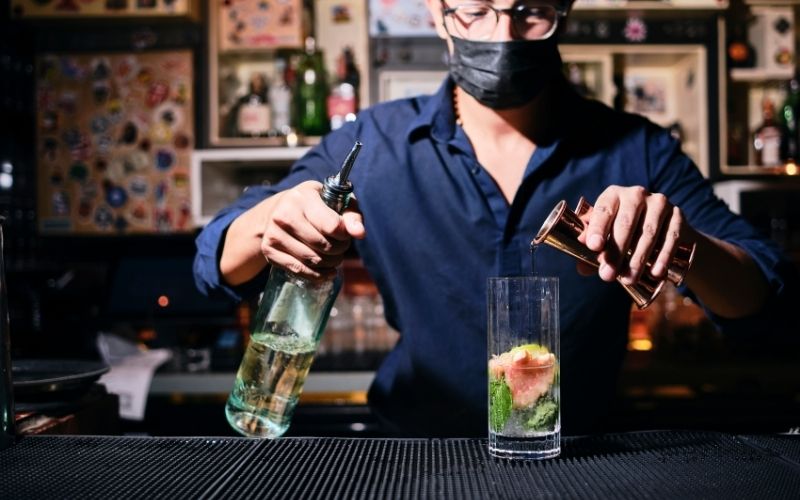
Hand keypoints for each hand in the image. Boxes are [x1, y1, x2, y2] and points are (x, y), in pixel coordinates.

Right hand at [260, 180, 364, 279]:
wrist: (279, 210)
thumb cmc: (315, 205)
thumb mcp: (336, 201)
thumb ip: (352, 215)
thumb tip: (360, 233)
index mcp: (302, 198)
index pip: (332, 226)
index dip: (345, 235)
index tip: (346, 233)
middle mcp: (283, 215)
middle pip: (324, 246)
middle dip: (339, 250)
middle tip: (341, 246)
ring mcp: (273, 234)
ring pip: (313, 260)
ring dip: (330, 263)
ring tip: (334, 256)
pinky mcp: (269, 250)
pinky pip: (299, 270)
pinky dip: (318, 275)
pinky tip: (326, 271)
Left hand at [576, 185, 693, 284]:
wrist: (660, 229)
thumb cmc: (623, 233)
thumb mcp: (605, 235)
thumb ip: (592, 250)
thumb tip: (581, 267)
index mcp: (613, 195)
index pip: (603, 210)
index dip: (598, 229)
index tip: (594, 247)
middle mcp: (636, 194)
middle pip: (626, 223)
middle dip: (616, 252)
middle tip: (608, 275)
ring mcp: (659, 203)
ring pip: (648, 233)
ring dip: (638, 259)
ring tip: (629, 279)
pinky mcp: (677, 216)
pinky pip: (671, 238)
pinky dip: (663, 257)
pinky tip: (656, 272)